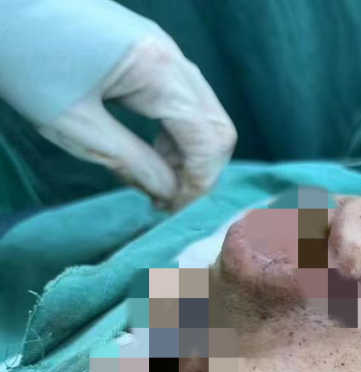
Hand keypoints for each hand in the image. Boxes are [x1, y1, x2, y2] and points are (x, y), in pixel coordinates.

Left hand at [0, 0, 235, 208]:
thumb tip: (170, 193)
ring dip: (191, 154)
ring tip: (156, 179)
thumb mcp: (72, 123)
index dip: (198, 184)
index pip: (208, 140)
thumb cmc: (22, 56)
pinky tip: (151, 150)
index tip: (173, 212)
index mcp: (156, 70)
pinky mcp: (151, 51)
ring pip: (205, 114)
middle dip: (201, 171)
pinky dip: (178, 133)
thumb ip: (130, 162)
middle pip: (217, 127)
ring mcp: (164, 49)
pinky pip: (185, 100)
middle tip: (168, 201)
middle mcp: (172, 55)